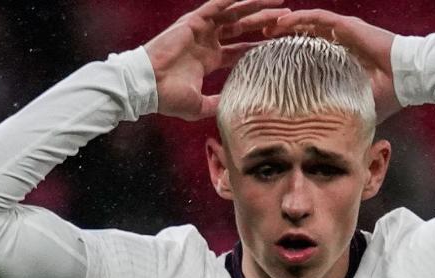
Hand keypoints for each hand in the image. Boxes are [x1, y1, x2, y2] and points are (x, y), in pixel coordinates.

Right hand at [145, 0, 289, 120]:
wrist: (146, 86)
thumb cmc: (167, 97)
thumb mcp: (200, 105)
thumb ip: (219, 104)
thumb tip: (238, 110)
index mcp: (209, 60)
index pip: (242, 50)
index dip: (261, 46)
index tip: (281, 44)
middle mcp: (207, 42)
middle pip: (243, 27)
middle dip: (265, 22)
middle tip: (288, 17)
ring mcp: (201, 30)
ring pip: (234, 13)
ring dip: (256, 5)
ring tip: (279, 0)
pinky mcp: (193, 21)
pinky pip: (217, 5)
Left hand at [265, 10, 400, 122]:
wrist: (409, 79)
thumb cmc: (388, 95)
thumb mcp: (355, 106)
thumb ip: (339, 115)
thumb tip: (324, 140)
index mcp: (339, 60)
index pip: (308, 54)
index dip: (288, 56)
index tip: (269, 64)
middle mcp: (339, 43)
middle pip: (303, 35)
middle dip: (281, 38)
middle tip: (259, 41)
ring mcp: (342, 33)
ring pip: (306, 23)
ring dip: (285, 25)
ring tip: (265, 28)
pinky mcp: (347, 26)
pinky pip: (318, 18)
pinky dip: (299, 19)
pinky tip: (283, 22)